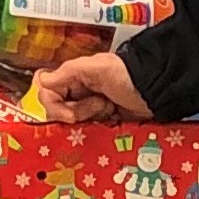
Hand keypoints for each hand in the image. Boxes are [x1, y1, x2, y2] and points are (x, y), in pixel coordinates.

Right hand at [33, 52, 150, 122]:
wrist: (157, 91)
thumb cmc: (129, 75)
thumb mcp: (99, 68)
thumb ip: (68, 72)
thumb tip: (41, 80)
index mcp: (73, 76)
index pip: (47, 93)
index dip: (54, 106)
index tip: (71, 115)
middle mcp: (78, 91)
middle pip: (58, 111)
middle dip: (78, 112)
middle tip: (101, 106)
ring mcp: (89, 107)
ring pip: (72, 122)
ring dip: (90, 118)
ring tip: (110, 110)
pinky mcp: (100, 120)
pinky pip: (87, 130)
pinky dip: (97, 127)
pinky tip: (112, 118)